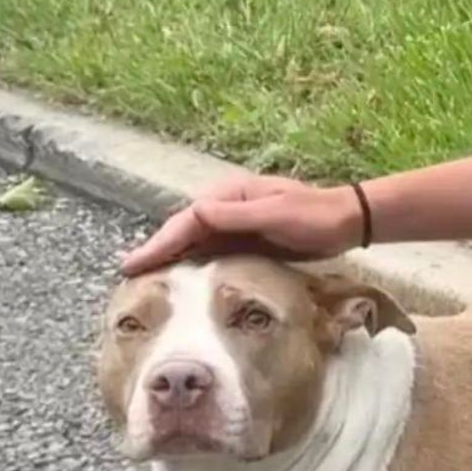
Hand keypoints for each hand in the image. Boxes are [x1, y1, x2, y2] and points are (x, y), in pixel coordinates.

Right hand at [120, 175, 364, 275]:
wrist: (345, 220)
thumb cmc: (313, 217)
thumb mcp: (275, 214)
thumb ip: (235, 215)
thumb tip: (196, 212)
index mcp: (230, 195)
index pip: (185, 221)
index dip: (159, 242)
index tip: (134, 262)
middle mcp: (228, 206)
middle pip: (183, 229)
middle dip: (156, 248)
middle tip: (126, 270)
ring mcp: (236, 222)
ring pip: (194, 240)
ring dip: (170, 255)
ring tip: (142, 274)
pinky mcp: (246, 237)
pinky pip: (210, 249)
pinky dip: (191, 260)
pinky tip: (180, 275)